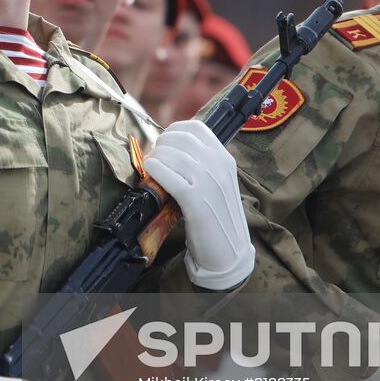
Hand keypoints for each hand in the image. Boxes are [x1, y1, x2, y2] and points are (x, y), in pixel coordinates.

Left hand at [141, 119, 254, 288]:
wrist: (228, 252)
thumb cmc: (217, 217)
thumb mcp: (217, 183)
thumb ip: (202, 164)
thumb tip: (171, 148)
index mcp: (225, 159)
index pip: (197, 128)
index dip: (174, 129)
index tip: (164, 140)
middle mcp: (219, 167)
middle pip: (183, 139)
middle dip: (162, 143)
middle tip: (154, 155)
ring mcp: (209, 184)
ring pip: (175, 156)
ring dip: (156, 157)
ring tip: (151, 166)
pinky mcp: (197, 202)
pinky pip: (171, 178)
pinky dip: (156, 171)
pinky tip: (151, 173)